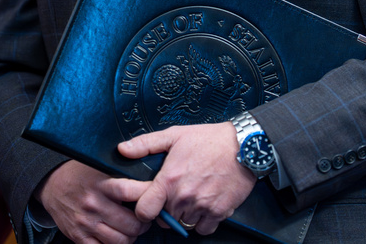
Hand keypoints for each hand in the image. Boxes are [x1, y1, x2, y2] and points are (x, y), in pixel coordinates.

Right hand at [36, 160, 150, 243]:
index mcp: (101, 183)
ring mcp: (86, 223)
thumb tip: (150, 180)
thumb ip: (121, 173)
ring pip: (121, 241)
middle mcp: (94, 204)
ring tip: (133, 228)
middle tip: (146, 217)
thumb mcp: (100, 166)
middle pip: (132, 224)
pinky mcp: (79, 237)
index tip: (158, 196)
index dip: (149, 196)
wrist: (52, 186)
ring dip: (132, 237)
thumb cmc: (81, 175)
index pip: (132, 192)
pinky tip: (117, 236)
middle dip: (144, 223)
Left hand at [117, 122, 255, 235]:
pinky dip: (202, 221)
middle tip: (173, 195)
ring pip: (184, 224)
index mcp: (169, 180)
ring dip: (184, 215)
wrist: (244, 146)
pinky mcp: (219, 212)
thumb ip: (145, 144)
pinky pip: (203, 229)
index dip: (143, 209)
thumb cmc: (209, 139)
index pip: (144, 211)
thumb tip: (122, 149)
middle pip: (165, 219)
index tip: (149, 203)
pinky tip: (203, 205)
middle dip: (166, 210)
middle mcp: (184, 197)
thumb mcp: (174, 135)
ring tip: (190, 196)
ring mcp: (202, 206)